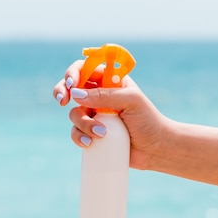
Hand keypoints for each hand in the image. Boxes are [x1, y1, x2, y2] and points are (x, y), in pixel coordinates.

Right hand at [52, 60, 168, 169]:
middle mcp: (99, 96)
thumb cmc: (148, 121)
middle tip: (63, 101)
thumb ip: (105, 95)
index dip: (74, 73)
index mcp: (110, 82)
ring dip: (82, 123)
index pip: (86, 68)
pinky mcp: (92, 134)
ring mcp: (94, 115)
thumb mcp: (131, 101)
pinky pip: (76, 132)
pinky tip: (90, 143)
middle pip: (71, 87)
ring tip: (101, 133)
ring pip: (74, 113)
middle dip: (62, 91)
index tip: (72, 83)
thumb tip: (76, 93)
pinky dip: (79, 137)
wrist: (155, 149)